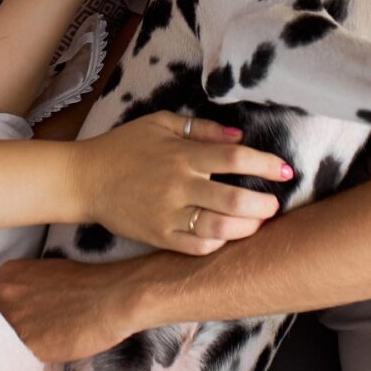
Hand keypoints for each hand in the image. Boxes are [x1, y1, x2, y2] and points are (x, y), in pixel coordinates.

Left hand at [0, 255, 149, 362]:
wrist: (113, 297)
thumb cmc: (89, 284)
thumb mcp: (46, 275)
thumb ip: (23, 291)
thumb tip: (16, 311)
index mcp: (7, 274)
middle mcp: (2, 294)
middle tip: (6, 344)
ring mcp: (13, 320)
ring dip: (3, 350)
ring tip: (18, 354)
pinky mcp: (28, 345)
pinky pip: (12, 358)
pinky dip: (17, 362)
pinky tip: (31, 362)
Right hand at [72, 112, 286, 254]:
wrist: (85, 179)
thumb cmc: (124, 146)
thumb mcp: (160, 124)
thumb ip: (200, 129)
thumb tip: (238, 137)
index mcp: (181, 155)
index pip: (235, 159)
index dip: (266, 164)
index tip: (285, 170)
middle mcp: (178, 186)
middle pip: (234, 199)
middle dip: (264, 204)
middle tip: (275, 204)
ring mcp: (168, 215)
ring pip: (220, 228)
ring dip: (247, 227)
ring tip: (258, 222)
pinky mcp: (159, 237)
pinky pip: (196, 247)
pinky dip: (218, 243)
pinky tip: (227, 235)